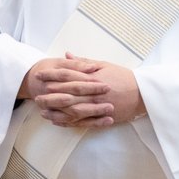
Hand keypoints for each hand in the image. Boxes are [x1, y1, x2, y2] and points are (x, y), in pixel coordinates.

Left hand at [21, 53, 141, 128]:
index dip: (52, 76)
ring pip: (72, 111)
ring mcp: (98, 107)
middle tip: (36, 97)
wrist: (142, 93)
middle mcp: (93, 93)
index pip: (68, 76)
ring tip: (43, 112)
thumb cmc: (123, 77)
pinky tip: (58, 123)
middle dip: (50, 97)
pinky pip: (83, 123)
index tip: (39, 76)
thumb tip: (67, 54)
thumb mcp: (104, 65)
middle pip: (67, 95)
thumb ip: (84, 62)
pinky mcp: (102, 118)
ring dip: (56, 112)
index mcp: (93, 78)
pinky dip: (69, 123)